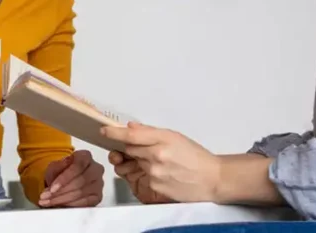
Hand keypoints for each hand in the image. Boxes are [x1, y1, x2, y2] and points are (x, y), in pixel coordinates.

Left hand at [39, 150, 104, 207]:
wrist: (64, 181)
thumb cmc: (61, 172)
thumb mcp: (55, 166)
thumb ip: (59, 165)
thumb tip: (64, 164)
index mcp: (86, 156)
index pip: (77, 166)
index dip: (64, 179)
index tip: (52, 188)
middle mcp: (96, 169)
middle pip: (80, 181)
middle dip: (61, 191)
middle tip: (46, 197)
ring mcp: (99, 183)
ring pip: (81, 193)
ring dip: (63, 199)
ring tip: (49, 202)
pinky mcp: (98, 196)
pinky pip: (86, 203)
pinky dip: (71, 205)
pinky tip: (60, 206)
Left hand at [102, 122, 220, 203]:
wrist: (211, 178)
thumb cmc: (195, 156)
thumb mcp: (175, 136)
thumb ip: (151, 132)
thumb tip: (131, 128)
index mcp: (162, 139)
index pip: (131, 135)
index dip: (114, 133)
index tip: (104, 130)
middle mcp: (156, 155)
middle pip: (130, 149)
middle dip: (132, 148)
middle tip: (145, 148)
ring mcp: (154, 172)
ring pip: (136, 163)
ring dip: (141, 161)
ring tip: (159, 162)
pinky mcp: (155, 186)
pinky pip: (143, 176)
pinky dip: (148, 173)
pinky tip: (163, 172)